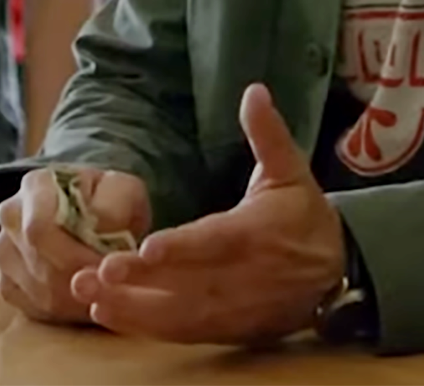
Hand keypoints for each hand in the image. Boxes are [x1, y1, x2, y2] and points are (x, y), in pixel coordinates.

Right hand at [0, 165, 150, 324]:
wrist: (92, 211)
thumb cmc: (109, 201)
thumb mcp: (123, 190)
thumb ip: (116, 206)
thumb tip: (103, 232)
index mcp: (35, 187)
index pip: (39, 229)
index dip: (76, 256)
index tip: (109, 270)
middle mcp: (10, 217)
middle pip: (40, 265)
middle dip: (82, 283)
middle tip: (115, 290)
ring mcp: (3, 252)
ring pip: (38, 292)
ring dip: (78, 301)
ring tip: (106, 294)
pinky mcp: (6, 283)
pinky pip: (33, 308)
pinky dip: (64, 312)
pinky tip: (87, 302)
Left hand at [71, 84, 345, 345]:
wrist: (337, 271)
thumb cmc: (304, 214)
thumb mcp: (291, 170)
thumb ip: (268, 134)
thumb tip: (253, 90)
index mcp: (257, 233)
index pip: (216, 242)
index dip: (182, 248)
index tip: (146, 248)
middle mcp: (243, 277)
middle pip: (187, 284)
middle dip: (139, 283)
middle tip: (93, 275)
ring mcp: (234, 309)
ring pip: (179, 315)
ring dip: (132, 309)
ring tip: (86, 296)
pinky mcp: (227, 329)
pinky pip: (182, 333)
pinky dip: (145, 328)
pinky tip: (107, 314)